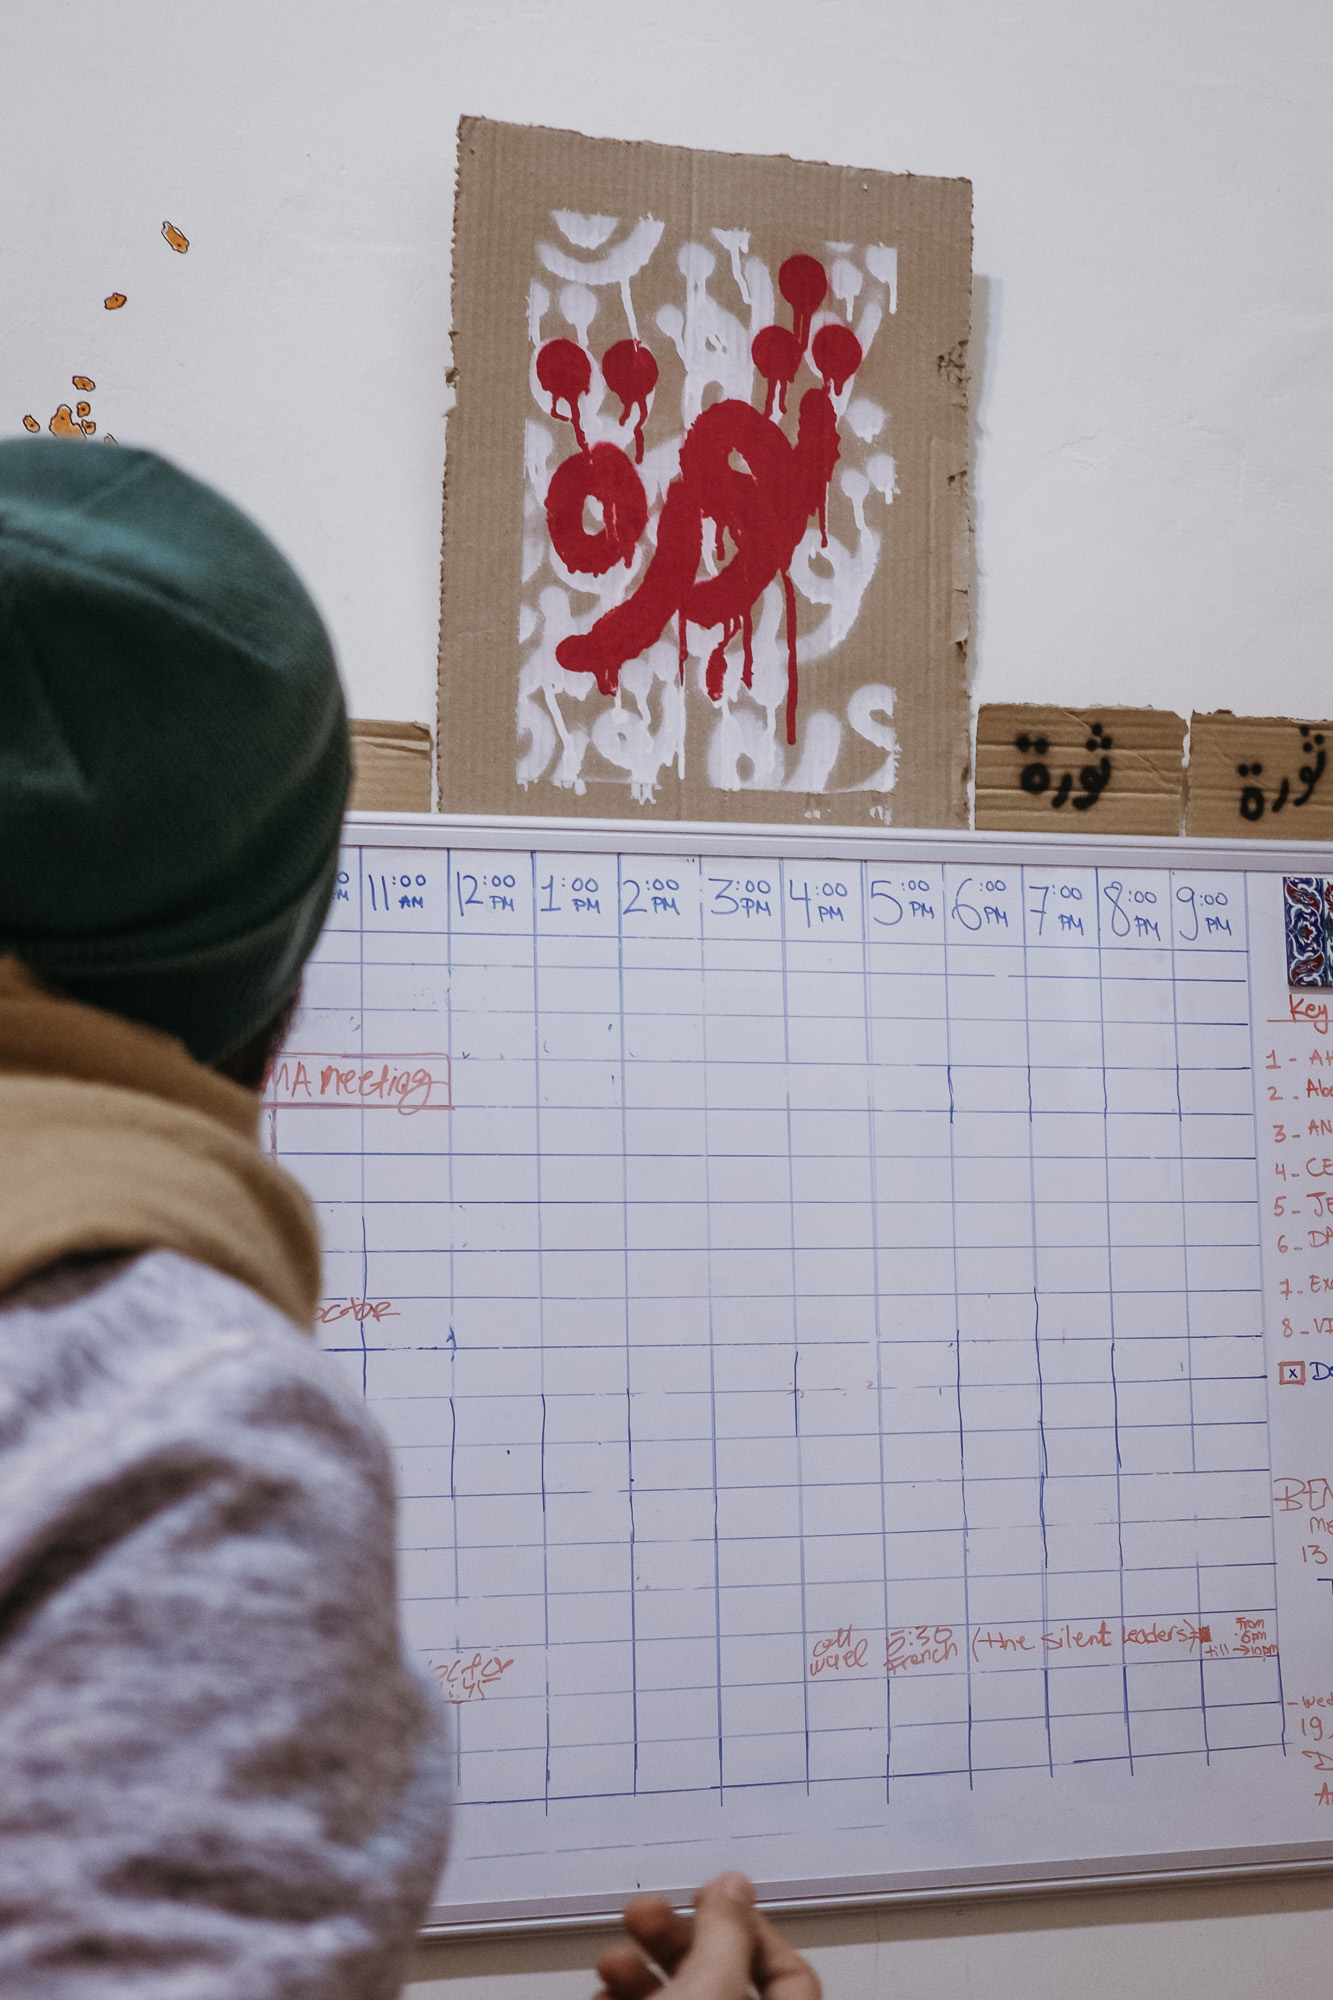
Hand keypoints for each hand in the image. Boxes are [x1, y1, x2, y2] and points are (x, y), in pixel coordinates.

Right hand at [594, 1871, 819, 1999]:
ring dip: (641, 1972)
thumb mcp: (710, 1985)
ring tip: (612, 1962)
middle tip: (643, 1915)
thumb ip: (726, 1932)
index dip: (750, 1927)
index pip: (791, 1975)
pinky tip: (603, 1993)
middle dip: (679, 1941)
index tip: (705, 1898)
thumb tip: (735, 1886)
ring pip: (683, 1999)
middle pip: (726, 1978)